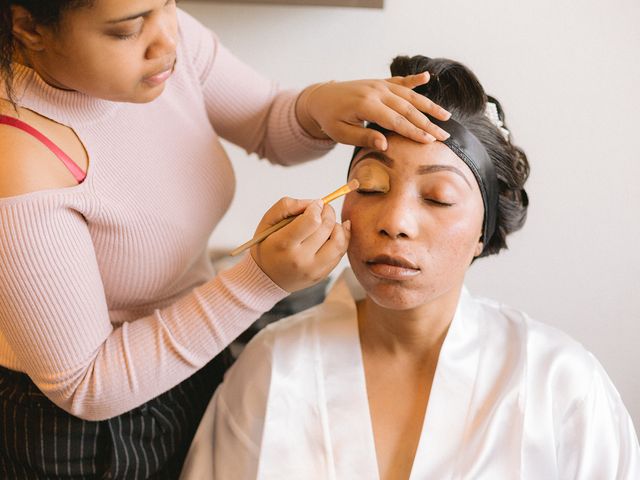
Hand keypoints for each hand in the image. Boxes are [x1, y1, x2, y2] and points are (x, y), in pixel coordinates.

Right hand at [251, 198, 350, 292]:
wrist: (266, 279)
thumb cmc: (267, 246)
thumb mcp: (267, 221)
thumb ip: (288, 206)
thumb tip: (315, 203)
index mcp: (284, 244)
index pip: (312, 221)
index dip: (317, 207)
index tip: (315, 205)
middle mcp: (300, 259)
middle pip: (327, 228)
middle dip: (328, 212)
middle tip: (323, 209)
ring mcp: (313, 269)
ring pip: (339, 242)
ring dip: (338, 226)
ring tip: (328, 223)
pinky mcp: (322, 275)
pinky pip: (340, 253)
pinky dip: (342, 239)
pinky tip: (336, 231)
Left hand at [296, 73, 450, 149]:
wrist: (320, 97)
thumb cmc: (330, 119)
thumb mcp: (341, 133)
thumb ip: (363, 138)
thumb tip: (385, 145)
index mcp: (366, 105)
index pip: (396, 121)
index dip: (414, 132)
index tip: (430, 141)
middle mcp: (376, 91)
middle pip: (407, 109)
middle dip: (428, 123)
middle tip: (444, 136)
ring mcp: (379, 85)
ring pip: (409, 95)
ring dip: (428, 106)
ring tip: (446, 116)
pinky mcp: (380, 82)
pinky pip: (400, 80)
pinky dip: (414, 79)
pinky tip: (427, 77)